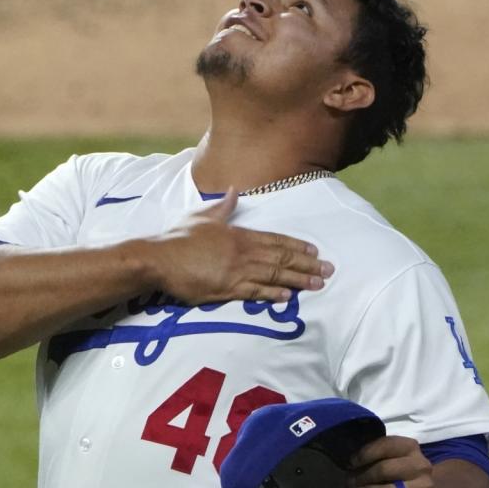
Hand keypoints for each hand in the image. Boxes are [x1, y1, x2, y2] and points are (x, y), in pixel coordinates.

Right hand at [146, 187, 333, 304]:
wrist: (159, 259)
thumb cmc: (178, 238)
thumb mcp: (203, 217)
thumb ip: (223, 206)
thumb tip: (235, 191)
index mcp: (238, 234)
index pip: (275, 240)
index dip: (297, 246)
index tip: (316, 251)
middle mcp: (242, 252)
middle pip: (281, 258)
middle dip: (307, 264)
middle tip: (329, 270)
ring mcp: (236, 271)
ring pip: (274, 275)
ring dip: (298, 280)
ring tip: (317, 284)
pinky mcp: (226, 289)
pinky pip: (255, 291)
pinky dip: (273, 294)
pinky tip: (288, 296)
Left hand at [345, 436, 434, 487]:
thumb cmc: (398, 472)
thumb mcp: (389, 457)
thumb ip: (375, 456)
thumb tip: (351, 463)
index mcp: (410, 447)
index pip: (385, 445)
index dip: (365, 454)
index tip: (350, 463)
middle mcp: (420, 465)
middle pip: (384, 470)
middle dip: (361, 478)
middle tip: (347, 484)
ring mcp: (425, 487)